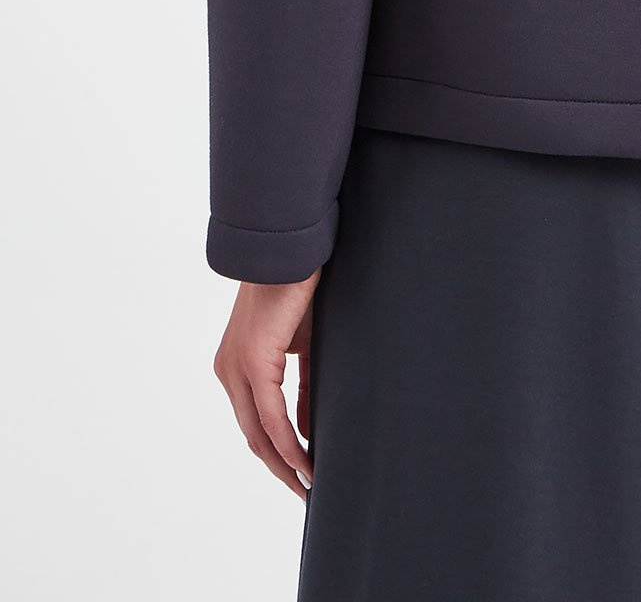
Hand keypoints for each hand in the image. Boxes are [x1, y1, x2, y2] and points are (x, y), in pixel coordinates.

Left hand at [213, 269, 320, 498]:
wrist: (290, 250)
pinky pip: (270, 415)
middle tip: (305, 492)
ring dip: (284, 463)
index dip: (277, 453)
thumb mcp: (301, 346)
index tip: (300, 474)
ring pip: (258, 432)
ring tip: (308, 485)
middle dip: (280, 469)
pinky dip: (288, 442)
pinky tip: (305, 460)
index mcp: (237, 366)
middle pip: (252, 437)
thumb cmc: (297, 289)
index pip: (254, 423)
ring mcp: (237, 368)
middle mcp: (229, 372)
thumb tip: (306, 430)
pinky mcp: (252, 362)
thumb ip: (300, 388)